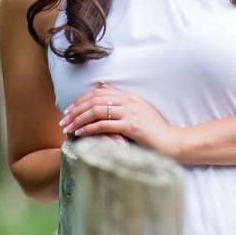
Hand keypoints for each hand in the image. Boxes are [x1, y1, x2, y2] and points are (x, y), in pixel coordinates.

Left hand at [57, 82, 186, 161]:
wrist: (172, 142)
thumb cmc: (155, 132)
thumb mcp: (139, 114)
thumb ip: (123, 107)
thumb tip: (104, 101)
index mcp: (129, 96)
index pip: (98, 92)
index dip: (80, 100)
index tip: (69, 110)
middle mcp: (129, 101)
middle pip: (94, 100)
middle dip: (75, 110)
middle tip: (63, 120)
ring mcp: (131, 112)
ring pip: (96, 111)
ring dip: (78, 119)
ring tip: (67, 128)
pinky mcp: (132, 126)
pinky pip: (104, 124)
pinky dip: (89, 128)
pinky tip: (80, 134)